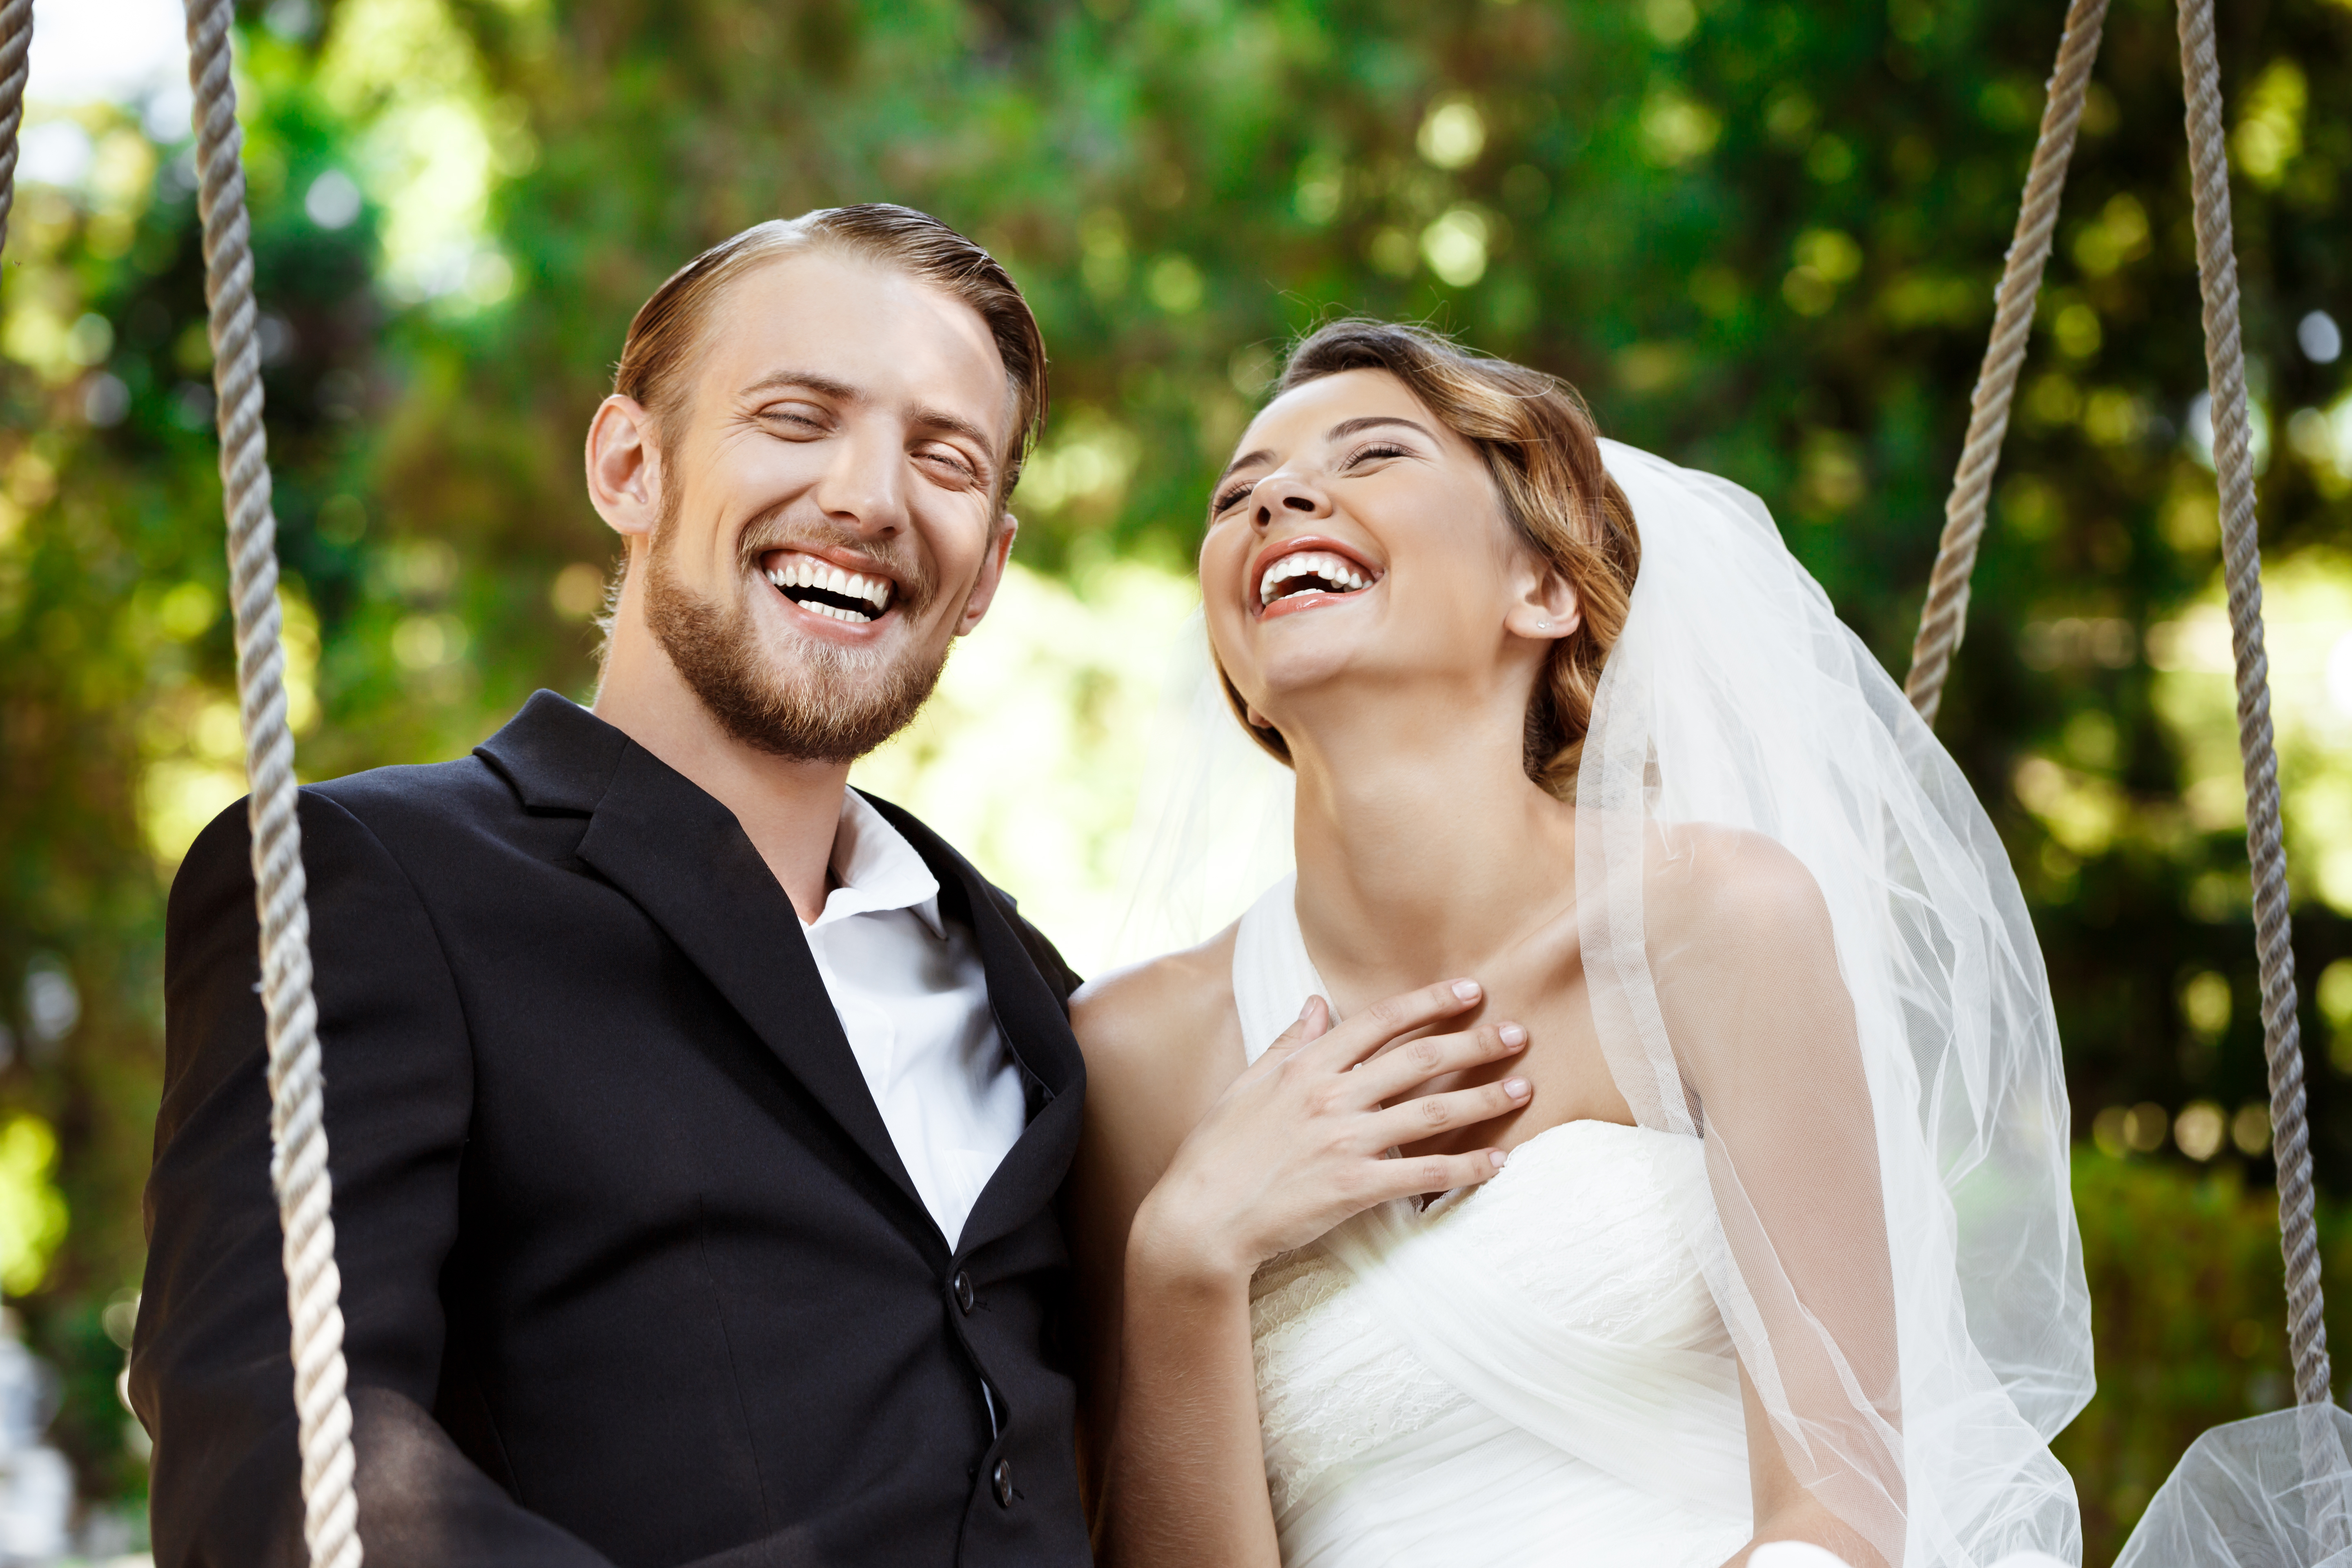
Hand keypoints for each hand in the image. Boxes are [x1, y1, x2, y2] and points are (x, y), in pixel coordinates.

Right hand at [1130, 979, 1531, 1289]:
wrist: (1202, 1218)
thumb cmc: (1219, 1151)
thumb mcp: (1248, 1085)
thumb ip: (1289, 1042)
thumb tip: (1317, 1003)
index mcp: (1306, 1066)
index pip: (1380, 1022)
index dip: (1430, 1002)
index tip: (1470, 990)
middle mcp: (1331, 1096)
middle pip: (1420, 1060)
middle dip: (1475, 1042)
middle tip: (1518, 1033)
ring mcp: (1345, 1142)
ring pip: (1433, 1113)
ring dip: (1485, 1099)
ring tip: (1524, 1088)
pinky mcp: (1355, 1188)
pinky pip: (1423, 1174)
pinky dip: (1465, 1168)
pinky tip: (1497, 1163)